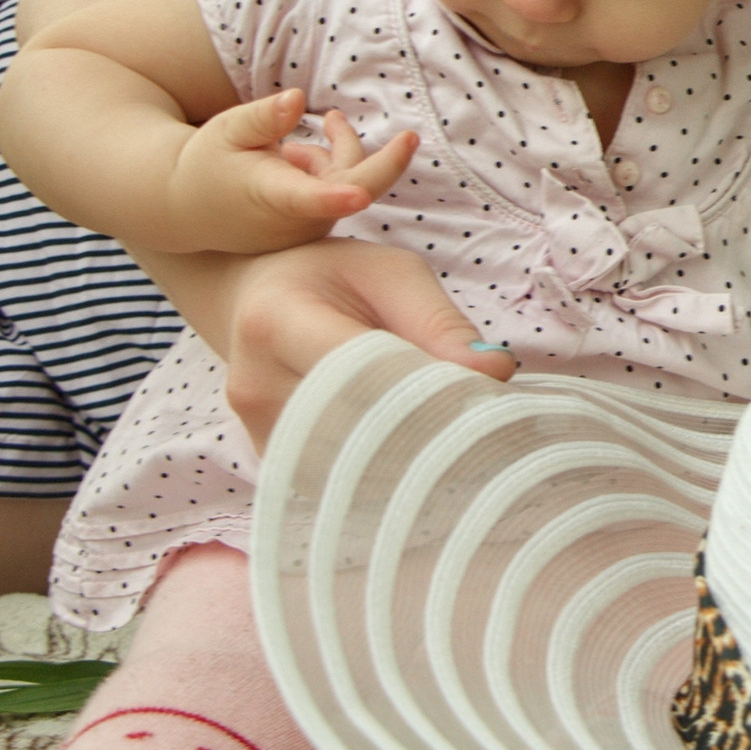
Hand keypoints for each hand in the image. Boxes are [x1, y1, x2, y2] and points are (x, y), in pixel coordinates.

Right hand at [167, 89, 416, 253]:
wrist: (187, 209)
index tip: (358, 195)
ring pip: (346, 178)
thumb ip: (263, 118)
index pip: (309, 198)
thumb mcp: (227, 131)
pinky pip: (338, 188)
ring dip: (339, 149)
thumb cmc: (208, 164)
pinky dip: (328, 165)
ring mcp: (310, 225)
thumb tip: (297, 99)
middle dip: (386, 162)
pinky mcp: (316, 224)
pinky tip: (298, 152)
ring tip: (323, 125)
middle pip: (353, 187)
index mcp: (273, 196)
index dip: (335, 197)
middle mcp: (298, 218)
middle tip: (411, 137)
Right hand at [219, 238, 516, 450]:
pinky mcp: (275, 466)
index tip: (482, 389)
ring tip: (453, 426)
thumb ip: (440, 321)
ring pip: (356, 459)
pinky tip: (419, 447)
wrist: (259, 305)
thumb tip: (494, 372)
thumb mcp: (392, 274)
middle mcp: (256, 386)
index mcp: (276, 321)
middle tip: (484, 418)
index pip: (361, 369)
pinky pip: (343, 475)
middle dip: (431, 423)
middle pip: (361, 424)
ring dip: (414, 449)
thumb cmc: (335, 281)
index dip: (428, 384)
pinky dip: (390, 463)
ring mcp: (259, 434)